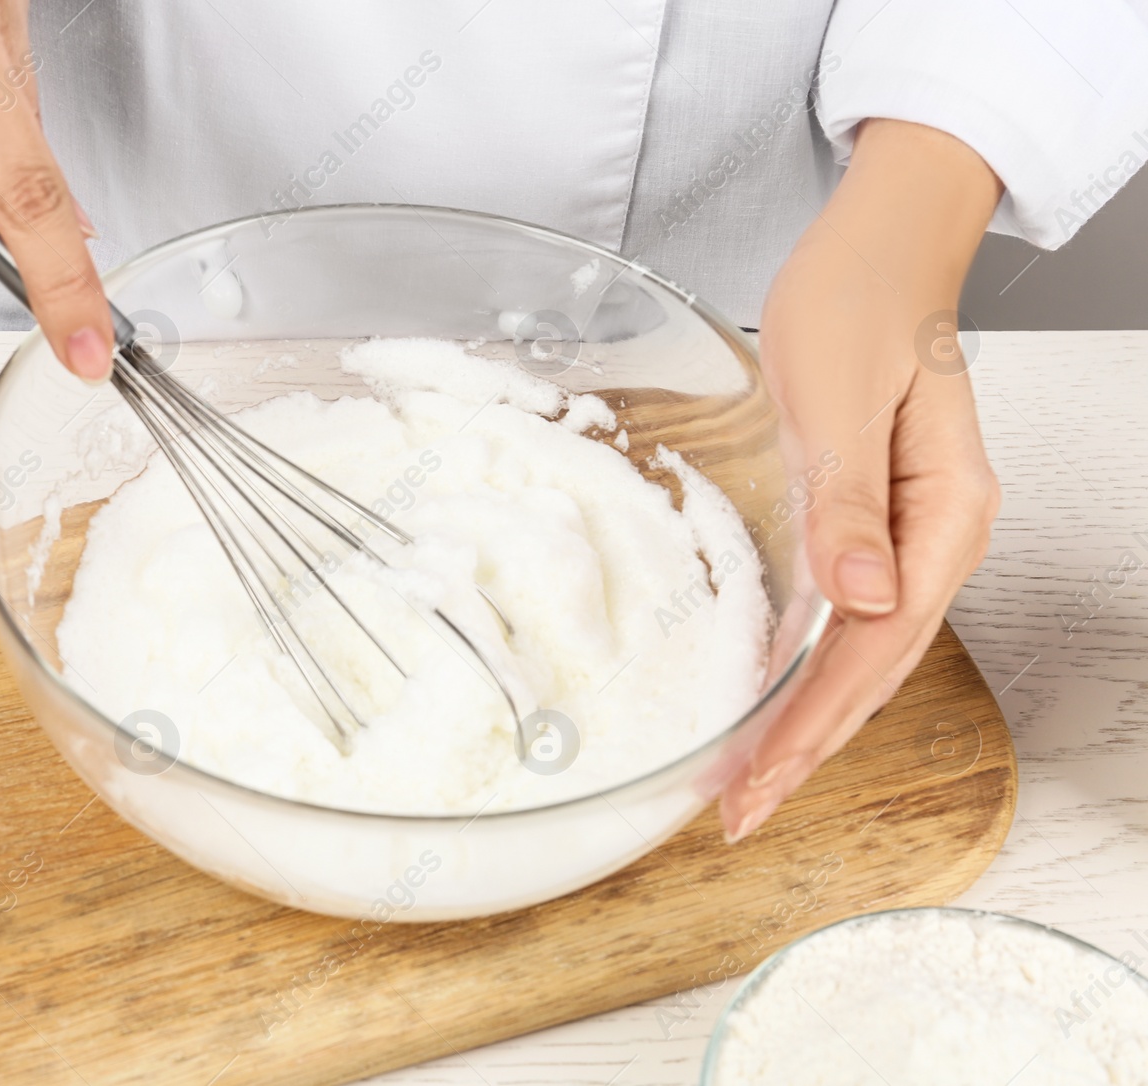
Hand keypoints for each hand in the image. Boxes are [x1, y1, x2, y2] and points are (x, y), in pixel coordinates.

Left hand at [720, 119, 1003, 842]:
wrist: (876, 250)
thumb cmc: (858, 304)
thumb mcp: (841, 399)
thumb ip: (852, 502)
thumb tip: (858, 602)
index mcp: (944, 516)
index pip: (873, 650)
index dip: (812, 723)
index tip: (758, 780)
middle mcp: (938, 539)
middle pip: (871, 671)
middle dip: (805, 747)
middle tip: (739, 812)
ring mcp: (910, 536)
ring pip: (859, 656)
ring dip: (805, 721)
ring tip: (749, 783)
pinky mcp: (875, 522)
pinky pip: (846, 618)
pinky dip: (807, 669)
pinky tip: (772, 700)